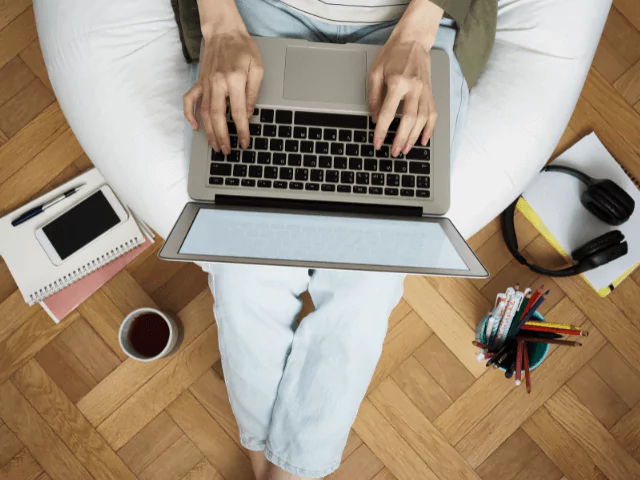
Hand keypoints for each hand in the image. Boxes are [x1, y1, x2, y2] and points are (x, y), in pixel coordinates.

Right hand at [183, 29, 263, 153]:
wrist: (224, 32)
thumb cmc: (243, 49)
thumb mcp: (257, 68)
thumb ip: (253, 92)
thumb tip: (248, 113)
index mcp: (234, 80)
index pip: (238, 112)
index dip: (241, 130)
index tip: (244, 142)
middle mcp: (218, 83)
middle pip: (218, 117)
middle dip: (222, 137)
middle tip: (227, 151)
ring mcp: (206, 84)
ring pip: (204, 113)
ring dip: (209, 132)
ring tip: (215, 146)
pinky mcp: (199, 82)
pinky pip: (189, 100)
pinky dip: (189, 114)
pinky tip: (194, 126)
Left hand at [368, 0, 442, 156]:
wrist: (413, 40)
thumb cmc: (392, 55)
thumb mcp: (375, 72)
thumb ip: (374, 96)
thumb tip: (375, 118)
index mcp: (397, 82)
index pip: (388, 113)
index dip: (382, 131)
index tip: (378, 143)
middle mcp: (414, 88)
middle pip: (409, 119)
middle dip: (401, 138)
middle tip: (394, 152)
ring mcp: (425, 91)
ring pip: (422, 119)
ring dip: (414, 137)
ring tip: (405, 149)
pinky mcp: (430, 92)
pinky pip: (433, 114)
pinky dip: (429, 129)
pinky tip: (423, 140)